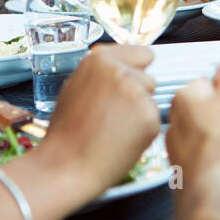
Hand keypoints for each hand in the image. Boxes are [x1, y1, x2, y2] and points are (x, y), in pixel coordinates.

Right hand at [37, 45, 161, 193]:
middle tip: (112, 114)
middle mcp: (121, 71)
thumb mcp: (75, 86)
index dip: (135, 71)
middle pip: (148, 78)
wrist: (66, 166)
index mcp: (100, 59)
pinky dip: (143, 130)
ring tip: (114, 127)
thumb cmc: (68, 131)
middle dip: (137, 93)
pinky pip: (154, 119)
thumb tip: (122, 66)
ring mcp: (136, 93)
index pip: (142, 53)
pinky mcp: (149, 117)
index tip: (123, 87)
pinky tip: (121, 139)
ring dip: (140, 111)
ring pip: (151, 99)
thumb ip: (101, 72)